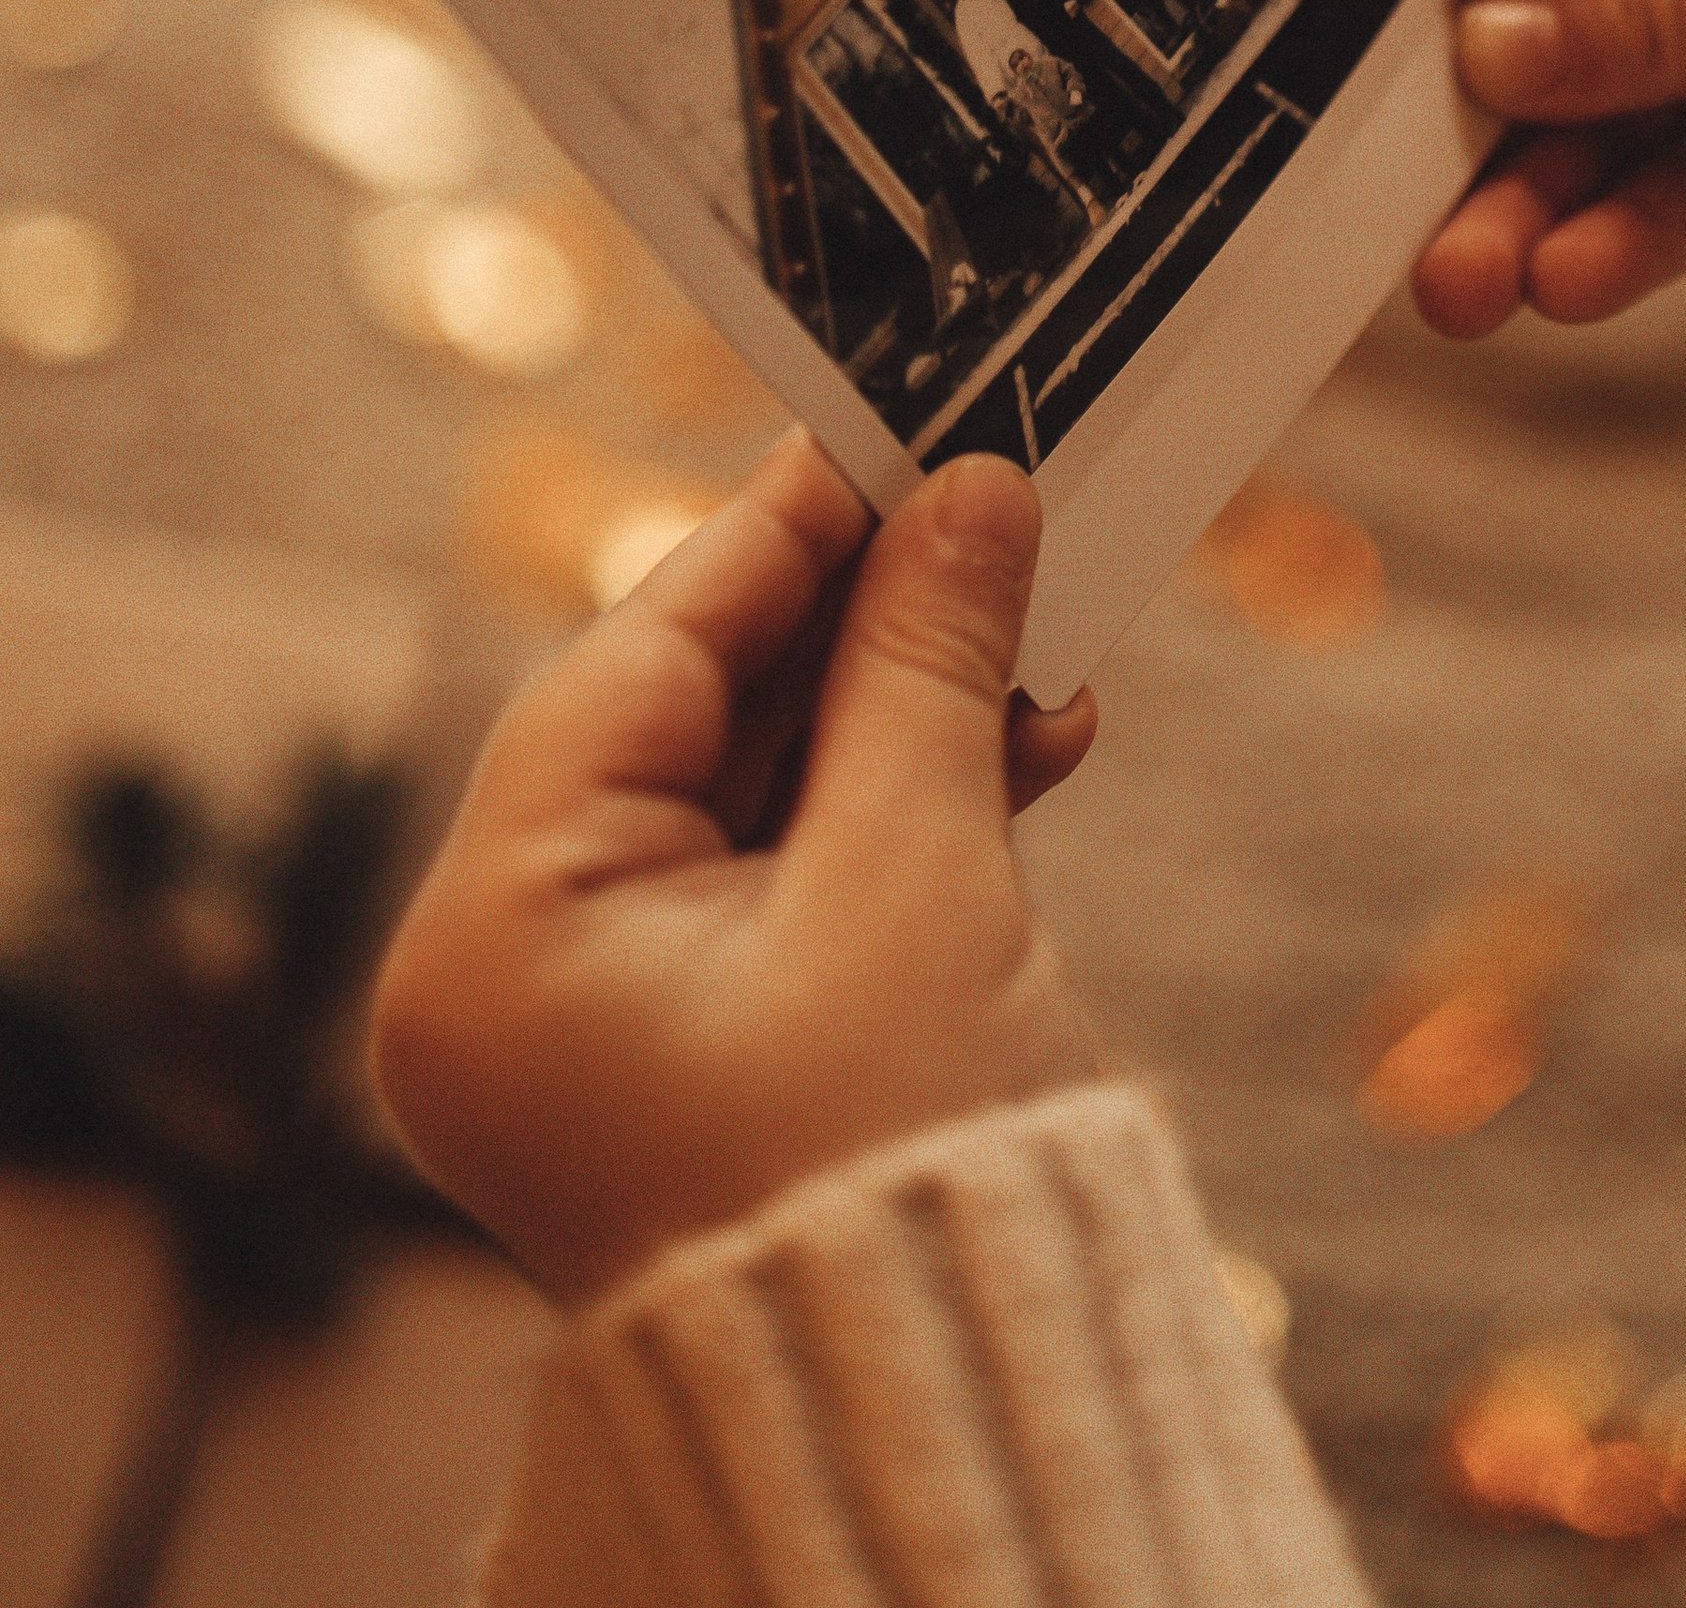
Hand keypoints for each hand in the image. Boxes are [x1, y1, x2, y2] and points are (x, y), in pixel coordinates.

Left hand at [370, 438, 1101, 1306]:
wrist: (957, 1419)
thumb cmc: (897, 1175)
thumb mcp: (918, 878)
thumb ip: (931, 664)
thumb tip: (973, 487)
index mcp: (492, 937)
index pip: (639, 660)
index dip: (779, 531)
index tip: (888, 423)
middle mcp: (510, 973)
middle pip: (695, 716)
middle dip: (862, 619)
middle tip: (982, 501)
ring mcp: (599, 1019)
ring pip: (757, 786)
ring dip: (903, 709)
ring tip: (1036, 631)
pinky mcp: (694, 1046)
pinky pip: (785, 871)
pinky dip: (898, 807)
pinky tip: (1026, 739)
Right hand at [1412, 0, 1685, 339]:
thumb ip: (1674, 1)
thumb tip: (1490, 47)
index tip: (1381, 52)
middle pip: (1557, 13)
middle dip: (1482, 121)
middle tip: (1408, 224)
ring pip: (1605, 119)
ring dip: (1534, 202)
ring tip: (1472, 291)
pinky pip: (1682, 183)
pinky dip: (1631, 233)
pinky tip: (1577, 280)